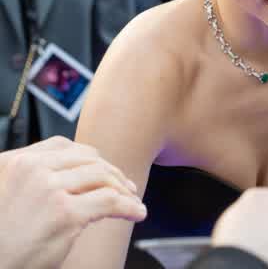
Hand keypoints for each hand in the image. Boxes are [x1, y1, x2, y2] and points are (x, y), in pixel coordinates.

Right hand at [0, 137, 146, 268]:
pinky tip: (136, 212)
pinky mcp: (65, 213)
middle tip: (126, 185)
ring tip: (133, 199)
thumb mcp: (8, 194)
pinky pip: (109, 201)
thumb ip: (33, 177)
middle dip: (111, 172)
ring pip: (101, 177)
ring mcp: (49, 189)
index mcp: (16, 161)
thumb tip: (74, 172)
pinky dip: (128, 206)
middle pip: (86, 158)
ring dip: (123, 189)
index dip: (89, 157)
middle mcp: (32, 168)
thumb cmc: (0, 240)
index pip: (62, 145)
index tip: (103, 168)